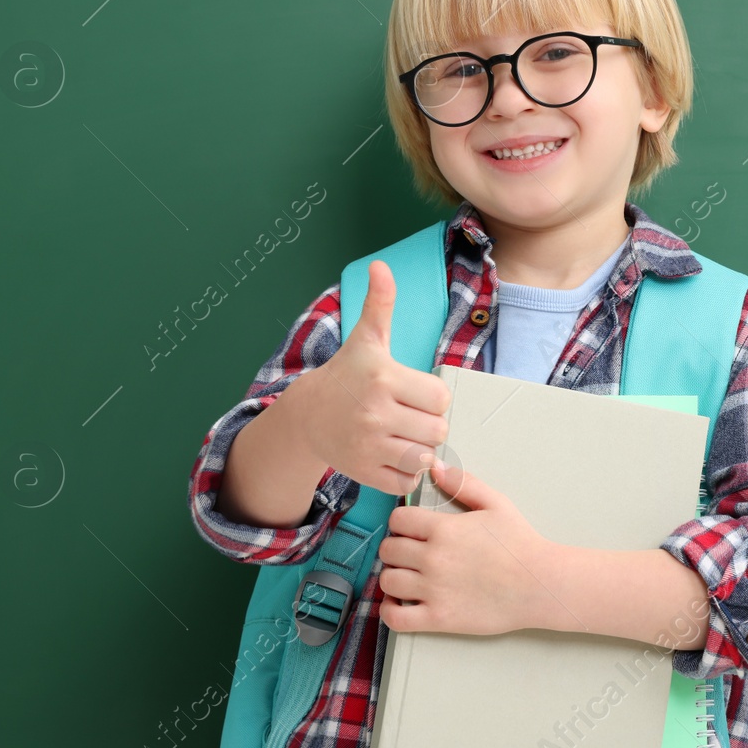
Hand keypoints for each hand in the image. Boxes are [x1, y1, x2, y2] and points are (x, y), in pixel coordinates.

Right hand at [288, 260, 451, 495]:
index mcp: (383, 377)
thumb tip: (381, 266)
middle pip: (438, 430)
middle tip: (409, 416)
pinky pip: (406, 481)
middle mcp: (375, 413)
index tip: (415, 393)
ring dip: (420, 450)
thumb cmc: (347, 375)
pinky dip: (406, 472)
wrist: (306, 415)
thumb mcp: (367, 339)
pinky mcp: (363, 472)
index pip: (441, 398)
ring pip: (425, 457)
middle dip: (429, 424)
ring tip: (403, 436)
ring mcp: (368, 445)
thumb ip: (380, 304)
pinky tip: (392, 454)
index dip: (432, 397)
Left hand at [377, 460, 557, 636]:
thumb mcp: (496, 504)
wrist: (539, 584)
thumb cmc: (520, 546)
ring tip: (407, 575)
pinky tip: (400, 601)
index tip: (412, 529)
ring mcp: (434, 590)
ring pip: (388, 580)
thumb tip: (436, 468)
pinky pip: (395, 617)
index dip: (402, 522)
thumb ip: (463, 483)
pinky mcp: (438, 618)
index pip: (398, 519)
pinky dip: (390, 610)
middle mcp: (433, 558)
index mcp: (444, 529)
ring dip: (393, 576)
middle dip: (396, 548)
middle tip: (410, 552)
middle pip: (389, 549)